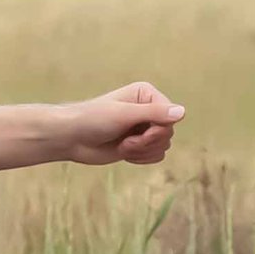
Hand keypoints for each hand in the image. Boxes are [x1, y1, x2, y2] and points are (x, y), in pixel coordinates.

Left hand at [59, 82, 184, 166]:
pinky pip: (156, 156)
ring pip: (163, 146)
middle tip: (125, 142)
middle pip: (168, 133)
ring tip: (122, 146)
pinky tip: (124, 153)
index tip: (134, 132)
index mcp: (147, 95)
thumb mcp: (124, 115)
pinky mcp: (140, 144)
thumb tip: (182, 112)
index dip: (156, 130)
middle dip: (146, 143)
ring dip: (142, 152)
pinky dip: (141, 158)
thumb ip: (154, 113)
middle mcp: (149, 109)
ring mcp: (144, 128)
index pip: (171, 116)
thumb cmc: (93, 120)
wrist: (71, 138)